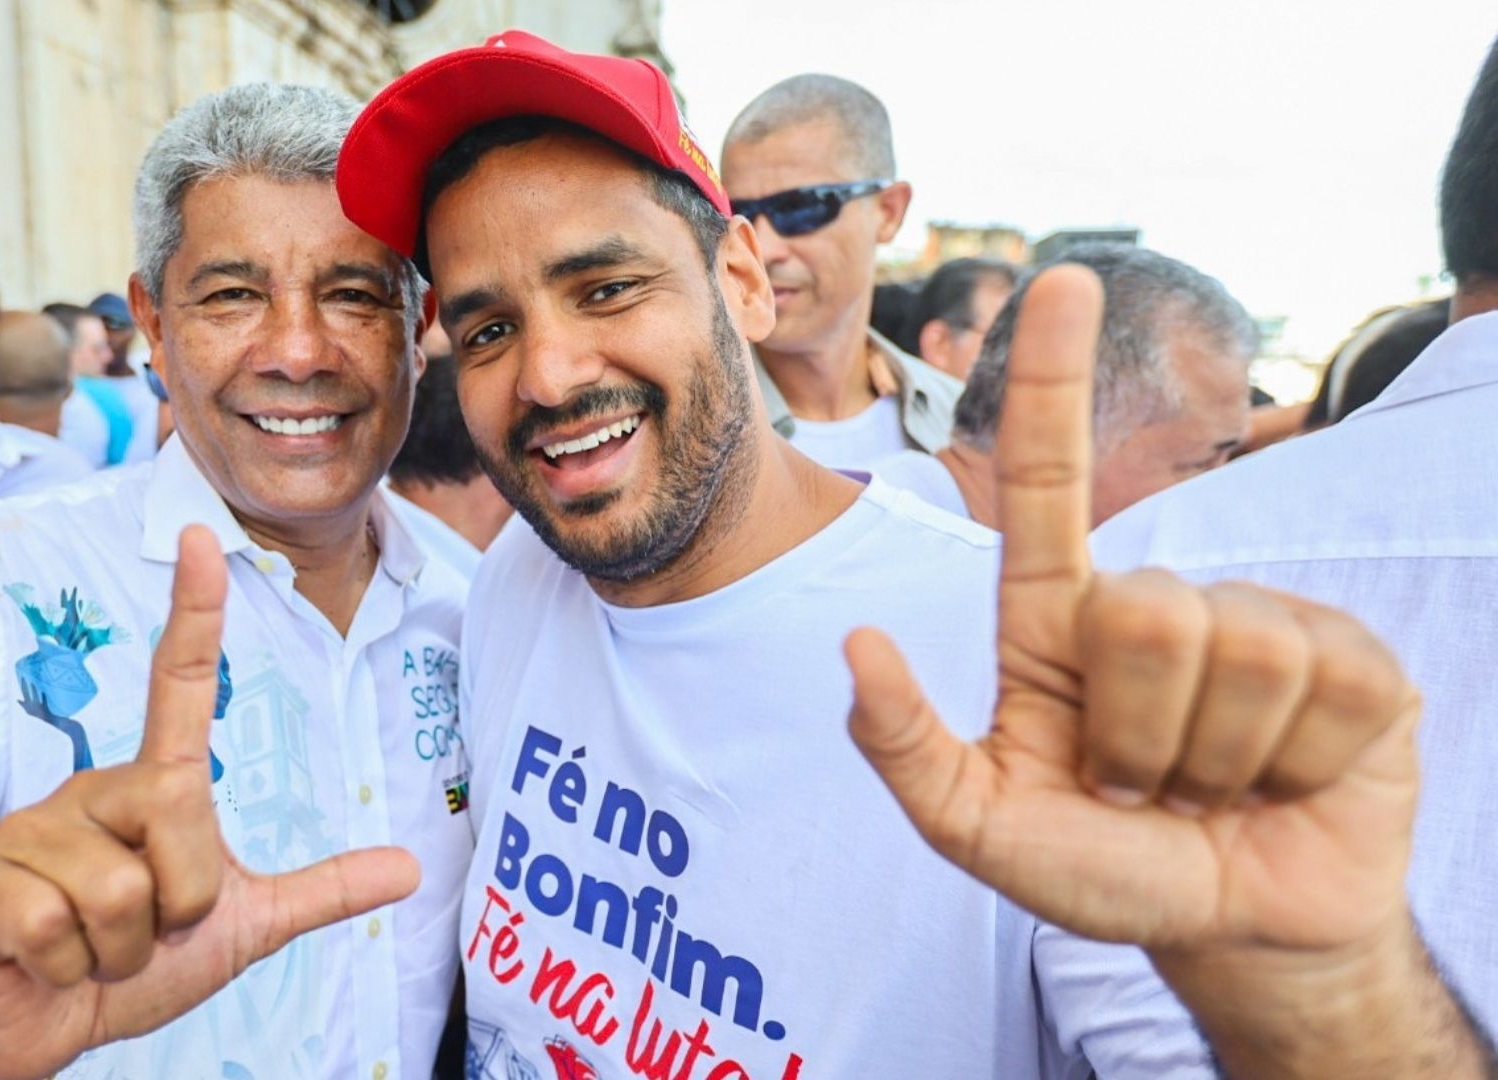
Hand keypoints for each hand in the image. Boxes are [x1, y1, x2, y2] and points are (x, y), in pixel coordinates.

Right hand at [0, 526, 420, 1079]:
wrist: (36, 1036)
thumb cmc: (128, 969)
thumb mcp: (240, 931)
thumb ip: (319, 894)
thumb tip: (411, 868)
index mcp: (149, 789)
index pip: (175, 686)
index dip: (193, 612)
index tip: (203, 535)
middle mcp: (87, 791)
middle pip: (180, 815)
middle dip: (183, 903)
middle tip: (146, 935)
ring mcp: (24, 830)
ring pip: (120, 890)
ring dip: (120, 951)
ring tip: (88, 953)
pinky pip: (53, 926)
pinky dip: (65, 968)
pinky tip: (40, 964)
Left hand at [844, 265, 1420, 957]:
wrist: (1238, 933)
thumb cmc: (1102, 869)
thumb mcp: (982, 827)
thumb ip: (906, 752)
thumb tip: (856, 649)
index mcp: (1062, 622)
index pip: (1049, 484)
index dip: (1056, 380)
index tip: (1061, 280)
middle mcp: (1159, 603)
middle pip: (1145, 612)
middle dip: (1140, 734)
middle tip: (1146, 783)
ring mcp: (1261, 625)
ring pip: (1237, 651)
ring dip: (1216, 756)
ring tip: (1211, 786)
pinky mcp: (1355, 662)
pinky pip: (1328, 684)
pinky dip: (1298, 763)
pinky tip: (1288, 779)